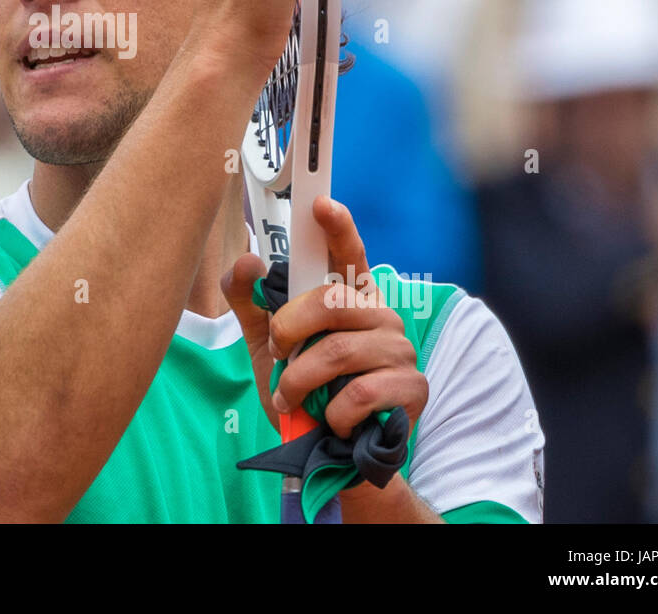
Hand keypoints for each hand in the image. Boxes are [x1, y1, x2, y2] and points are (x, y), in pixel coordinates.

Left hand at [221, 196, 427, 438]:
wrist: (333, 453)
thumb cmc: (305, 388)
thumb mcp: (267, 344)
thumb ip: (250, 301)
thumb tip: (246, 261)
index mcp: (350, 296)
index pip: (348, 253)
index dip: (338, 227)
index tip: (321, 204)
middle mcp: (380, 313)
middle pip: (329, 301)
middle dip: (288, 328)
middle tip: (277, 353)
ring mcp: (400, 350)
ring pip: (338, 351)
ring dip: (299, 380)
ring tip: (288, 395)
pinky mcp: (412, 388)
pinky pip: (359, 393)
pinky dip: (331, 411)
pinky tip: (329, 418)